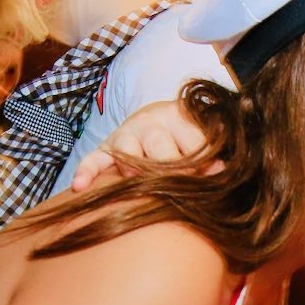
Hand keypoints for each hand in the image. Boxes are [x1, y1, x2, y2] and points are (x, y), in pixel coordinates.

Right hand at [69, 98, 217, 190]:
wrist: (158, 118)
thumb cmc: (187, 135)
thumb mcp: (202, 135)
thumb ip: (213, 151)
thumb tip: (224, 171)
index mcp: (179, 115)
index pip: (193, 141)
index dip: (205, 164)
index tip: (217, 178)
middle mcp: (151, 122)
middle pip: (160, 148)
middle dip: (170, 172)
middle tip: (181, 189)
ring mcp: (127, 135)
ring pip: (128, 153)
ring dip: (134, 170)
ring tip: (138, 182)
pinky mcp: (107, 147)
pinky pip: (94, 159)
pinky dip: (87, 171)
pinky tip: (80, 186)